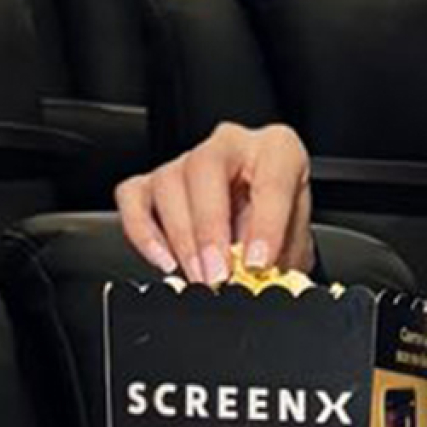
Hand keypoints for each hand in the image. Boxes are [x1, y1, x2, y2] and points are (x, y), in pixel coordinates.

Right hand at [115, 121, 314, 286]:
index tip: (258, 264)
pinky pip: (133, 198)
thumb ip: (279, 260)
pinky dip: (143, 234)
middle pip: (204, 168)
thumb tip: (257, 280)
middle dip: (209, 229)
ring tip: (197, 276)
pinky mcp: (154, 182)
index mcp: (277, 152)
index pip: (270, 178)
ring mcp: (187, 161)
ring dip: (180, 238)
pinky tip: (165, 262)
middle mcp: (230, 147)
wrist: (264, 237)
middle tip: (217, 275)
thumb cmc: (280, 231)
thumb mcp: (293, 246)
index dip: (265, 225)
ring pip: (167, 184)